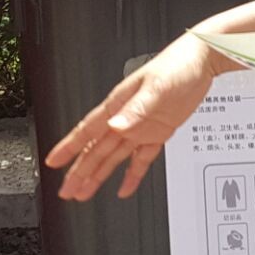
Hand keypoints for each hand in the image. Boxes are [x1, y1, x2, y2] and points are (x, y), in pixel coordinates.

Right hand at [45, 32, 229, 200]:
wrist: (201, 61)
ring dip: (98, 175)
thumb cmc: (177, 65)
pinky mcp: (158, 133)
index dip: (69, 147)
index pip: (88, 130)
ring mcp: (141, 127)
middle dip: (80, 171)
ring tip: (84, 193)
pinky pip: (141, 159)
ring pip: (113, 157)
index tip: (53, 161)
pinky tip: (125, 188)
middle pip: (96, 149)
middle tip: (67, 190)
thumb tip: (116, 125)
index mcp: (119, 104)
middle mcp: (126, 118)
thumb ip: (136, 109)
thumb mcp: (156, 87)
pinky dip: (132, 175)